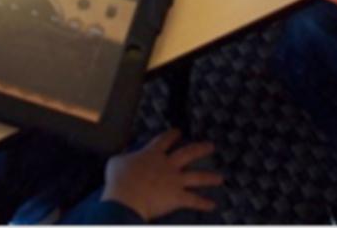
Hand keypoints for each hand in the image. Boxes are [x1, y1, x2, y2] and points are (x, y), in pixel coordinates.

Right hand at [102, 129, 222, 220]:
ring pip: (196, 177)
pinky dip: (203, 203)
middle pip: (188, 153)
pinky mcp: (177, 197)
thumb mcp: (116, 162)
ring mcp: (174, 181)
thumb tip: (124, 158)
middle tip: (210, 146)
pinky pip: (193, 200)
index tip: (178, 131)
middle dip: (200, 149)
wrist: (126, 198)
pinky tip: (212, 205)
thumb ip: (124, 157)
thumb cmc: (118, 180)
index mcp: (152, 153)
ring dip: (209, 177)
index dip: (173, 134)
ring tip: (220, 178)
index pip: (165, 139)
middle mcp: (167, 164)